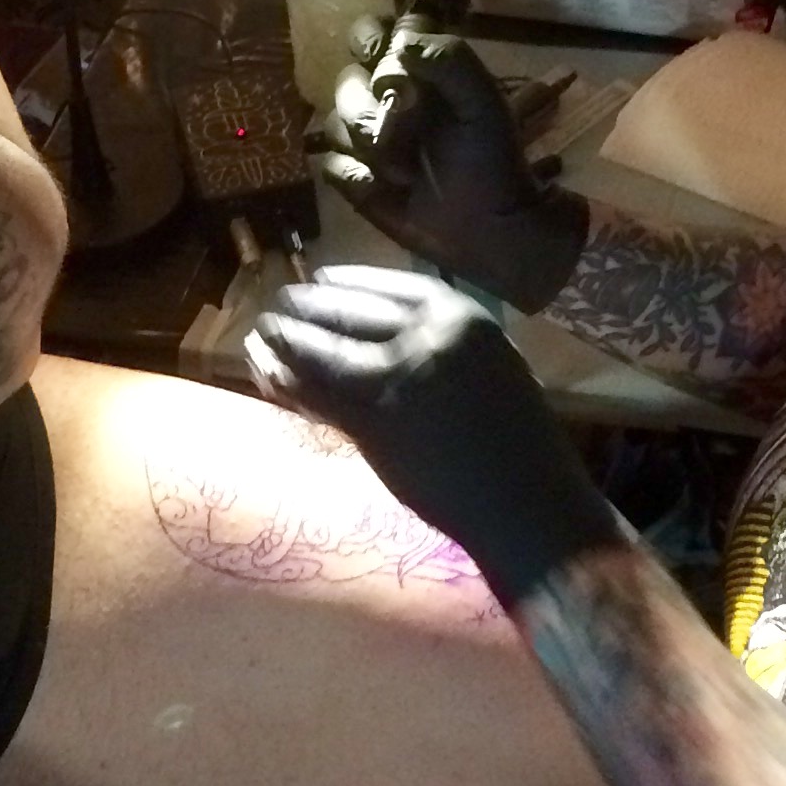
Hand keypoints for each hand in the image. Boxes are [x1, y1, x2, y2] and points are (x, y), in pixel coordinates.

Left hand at [248, 265, 622, 608]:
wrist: (528, 504)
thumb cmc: (518, 444)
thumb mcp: (490, 367)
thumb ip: (439, 343)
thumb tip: (382, 334)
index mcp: (462, 314)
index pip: (385, 284)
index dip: (342, 283)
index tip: (316, 281)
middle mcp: (428, 332)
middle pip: (345, 309)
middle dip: (302, 308)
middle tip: (273, 310)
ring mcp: (398, 374)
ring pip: (321, 346)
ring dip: (283, 341)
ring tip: (257, 339)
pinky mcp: (375, 419)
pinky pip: (317, 391)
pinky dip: (287, 381)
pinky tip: (268, 376)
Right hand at [320, 31, 586, 312]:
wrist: (487, 226)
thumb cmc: (490, 159)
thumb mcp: (482, 103)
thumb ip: (450, 61)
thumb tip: (400, 42)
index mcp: (414, 71)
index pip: (371, 34)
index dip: (369, 40)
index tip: (382, 57)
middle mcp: (383, 99)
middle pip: (346, 81)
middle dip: (372, 109)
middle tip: (407, 132)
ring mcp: (365, 139)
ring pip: (335, 123)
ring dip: (369, 148)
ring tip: (405, 171)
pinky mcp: (353, 176)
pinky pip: (332, 165)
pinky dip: (358, 178)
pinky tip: (388, 190)